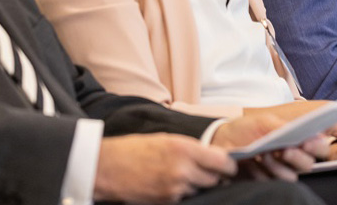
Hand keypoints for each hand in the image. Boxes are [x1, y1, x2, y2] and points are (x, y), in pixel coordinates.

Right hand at [94, 133, 235, 203]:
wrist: (107, 168)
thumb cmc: (134, 149)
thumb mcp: (165, 138)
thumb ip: (190, 148)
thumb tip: (213, 157)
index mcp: (184, 148)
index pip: (223, 162)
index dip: (228, 166)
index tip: (227, 166)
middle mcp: (183, 170)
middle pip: (214, 180)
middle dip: (212, 176)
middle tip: (203, 170)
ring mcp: (175, 189)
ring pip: (200, 190)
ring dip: (196, 185)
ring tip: (179, 175)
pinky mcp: (167, 202)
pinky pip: (185, 198)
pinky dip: (181, 193)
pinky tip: (168, 184)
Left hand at [212, 112, 325, 180]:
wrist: (222, 141)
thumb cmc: (246, 129)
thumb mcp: (263, 122)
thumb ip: (282, 126)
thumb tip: (298, 131)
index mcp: (297, 140)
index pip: (320, 146)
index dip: (318, 146)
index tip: (307, 142)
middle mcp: (293, 157)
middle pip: (308, 164)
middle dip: (298, 157)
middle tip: (285, 150)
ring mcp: (280, 171)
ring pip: (291, 176)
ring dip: (277, 166)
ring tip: (263, 154)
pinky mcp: (266, 182)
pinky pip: (272, 183)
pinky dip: (262, 173)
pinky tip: (252, 163)